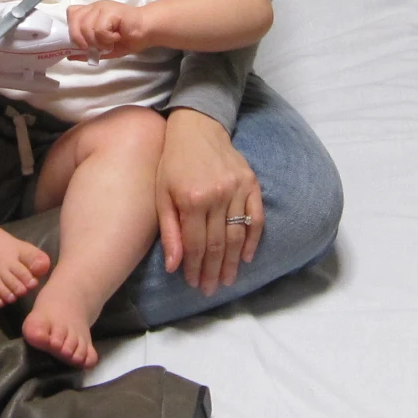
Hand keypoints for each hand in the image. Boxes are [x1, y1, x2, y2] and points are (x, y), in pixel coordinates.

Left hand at [67, 0, 149, 59]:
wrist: (147, 31)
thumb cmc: (127, 38)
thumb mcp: (103, 48)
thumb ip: (87, 51)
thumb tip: (69, 56)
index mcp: (91, 13)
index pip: (71, 13)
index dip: (73, 29)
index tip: (84, 43)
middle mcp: (94, 7)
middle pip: (75, 22)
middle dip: (83, 40)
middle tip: (97, 47)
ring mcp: (102, 7)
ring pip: (86, 27)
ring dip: (98, 41)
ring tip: (110, 42)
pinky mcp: (111, 11)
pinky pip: (99, 29)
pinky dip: (107, 39)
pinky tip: (117, 37)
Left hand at [155, 107, 262, 295]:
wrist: (198, 127)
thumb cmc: (173, 162)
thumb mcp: (161, 194)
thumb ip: (169, 231)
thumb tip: (174, 266)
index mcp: (191, 199)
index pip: (196, 244)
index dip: (195, 268)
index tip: (195, 284)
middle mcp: (217, 195)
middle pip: (218, 244)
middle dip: (214, 271)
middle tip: (211, 290)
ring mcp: (237, 189)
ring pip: (237, 235)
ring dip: (233, 262)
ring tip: (228, 280)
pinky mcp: (251, 183)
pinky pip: (256, 217)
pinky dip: (253, 239)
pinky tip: (247, 257)